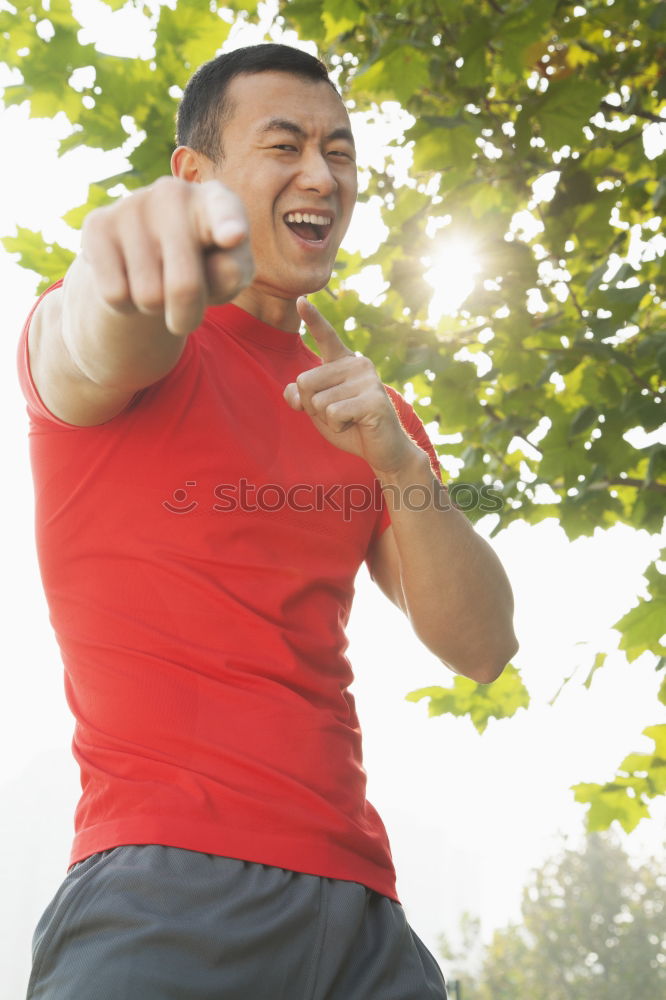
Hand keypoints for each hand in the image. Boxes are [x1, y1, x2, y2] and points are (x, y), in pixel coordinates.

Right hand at [81, 177, 253, 334]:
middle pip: (184, 286)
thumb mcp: (230, 272)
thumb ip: (234, 272)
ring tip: (159, 283)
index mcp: (216, 201)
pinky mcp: (97, 225)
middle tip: (187, 314)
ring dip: (155, 308)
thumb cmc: (206, 264)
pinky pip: (115, 295)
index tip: (234, 236)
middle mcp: (173, 193)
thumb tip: (220, 269)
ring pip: (147, 297)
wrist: (152, 256)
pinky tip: (131, 280)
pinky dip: (126, 305)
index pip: (225, 212)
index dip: (229, 225)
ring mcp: (132, 205)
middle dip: (187, 316)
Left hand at [283, 297, 418, 475]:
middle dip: (313, 406)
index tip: (300, 299)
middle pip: (305, 381)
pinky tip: (356, 425)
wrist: (383, 450)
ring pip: (318, 401)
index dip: (314, 318)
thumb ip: (302, 397)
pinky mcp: (373, 399)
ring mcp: (368, 380)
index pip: (326, 337)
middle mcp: (358, 364)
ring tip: (350, 419)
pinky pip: (333, 413)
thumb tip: (294, 392)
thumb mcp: (319, 410)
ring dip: (327, 419)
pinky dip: (337, 426)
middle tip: (338, 414)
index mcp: (345, 362)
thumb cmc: (350, 426)